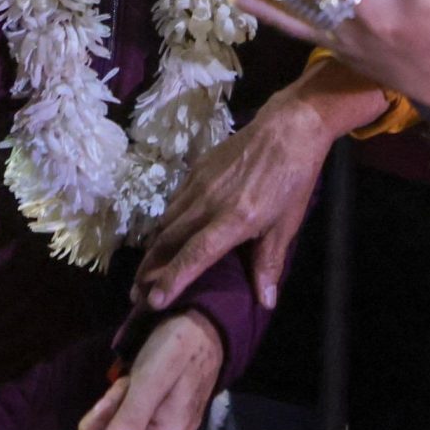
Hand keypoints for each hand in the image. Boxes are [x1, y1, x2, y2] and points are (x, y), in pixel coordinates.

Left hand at [54, 310, 223, 429]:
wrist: (203, 329)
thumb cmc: (179, 348)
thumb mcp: (152, 377)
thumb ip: (133, 417)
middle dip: (101, 424)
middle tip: (117, 390)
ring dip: (109, 410)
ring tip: (128, 383)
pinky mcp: (156, 428)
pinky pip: (122, 428)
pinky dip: (117, 407)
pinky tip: (130, 386)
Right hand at [134, 88, 329, 312]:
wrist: (288, 127)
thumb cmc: (293, 179)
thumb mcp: (287, 224)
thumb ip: (269, 263)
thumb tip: (265, 303)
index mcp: (234, 219)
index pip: (195, 255)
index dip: (172, 279)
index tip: (152, 301)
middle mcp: (209, 202)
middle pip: (169, 241)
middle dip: (149, 271)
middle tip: (136, 296)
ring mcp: (199, 184)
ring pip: (166, 221)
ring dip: (153, 250)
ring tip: (144, 273)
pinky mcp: (196, 169)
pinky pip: (173, 202)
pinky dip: (164, 224)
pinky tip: (164, 235)